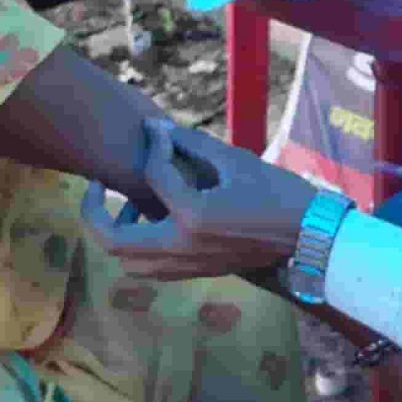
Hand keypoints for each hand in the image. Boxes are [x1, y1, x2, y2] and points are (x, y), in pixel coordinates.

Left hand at [80, 119, 320, 281]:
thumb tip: (156, 129)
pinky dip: (136, 246)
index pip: (152, 174)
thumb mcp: (235, 161)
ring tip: (127, 203)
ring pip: (126, 260)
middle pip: (112, 239)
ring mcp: (186, 266)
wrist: (309, 238)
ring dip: (115, 232)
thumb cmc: (278, 193)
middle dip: (92, 209)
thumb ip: (190, 145)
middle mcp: (181, 248)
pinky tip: (151, 219)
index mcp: (192, 216)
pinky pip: (148, 266)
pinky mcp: (193, 272)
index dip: (154, 144)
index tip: (156, 130)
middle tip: (94, 184)